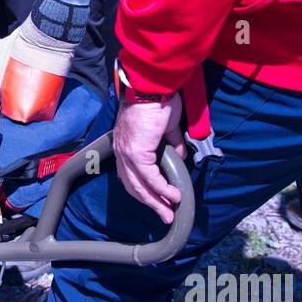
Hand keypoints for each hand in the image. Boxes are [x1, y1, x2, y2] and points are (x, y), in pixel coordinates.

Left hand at [113, 92, 186, 222]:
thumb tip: (179, 156)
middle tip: (164, 214)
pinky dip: (162, 189)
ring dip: (156, 201)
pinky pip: (150, 177)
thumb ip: (171, 143)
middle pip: (133, 185)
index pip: (130, 174)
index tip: (156, 199)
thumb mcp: (166, 126)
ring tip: (169, 212)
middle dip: (150, 202)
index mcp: (126, 143)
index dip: (143, 189)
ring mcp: (128, 152)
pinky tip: (173, 196)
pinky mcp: (137, 152)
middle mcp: (122, 150)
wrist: (153, 87)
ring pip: (140, 185)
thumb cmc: (158, 100)